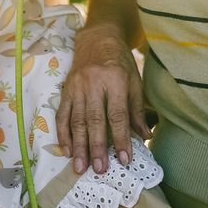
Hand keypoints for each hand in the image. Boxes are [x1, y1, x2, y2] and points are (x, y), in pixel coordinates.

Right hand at [56, 22, 147, 175]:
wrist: (97, 38)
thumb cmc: (120, 61)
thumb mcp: (134, 80)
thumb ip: (137, 109)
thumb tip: (145, 136)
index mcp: (115, 80)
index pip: (118, 114)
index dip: (121, 138)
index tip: (124, 160)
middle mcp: (94, 83)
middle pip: (94, 119)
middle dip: (97, 147)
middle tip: (99, 169)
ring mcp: (77, 86)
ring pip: (76, 120)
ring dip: (78, 146)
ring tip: (80, 167)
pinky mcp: (65, 89)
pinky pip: (62, 114)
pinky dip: (63, 134)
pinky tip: (67, 150)